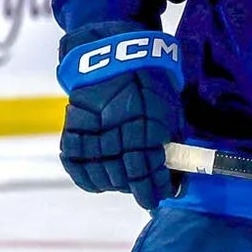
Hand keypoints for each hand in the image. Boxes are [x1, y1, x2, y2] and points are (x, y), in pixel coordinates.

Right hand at [57, 27, 184, 210]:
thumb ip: (172, 141)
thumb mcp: (170, 108)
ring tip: (123, 184)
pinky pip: (75, 163)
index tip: (160, 197)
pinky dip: (87, 178)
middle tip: (144, 192)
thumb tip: (178, 174)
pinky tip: (98, 182)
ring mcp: (93, 131)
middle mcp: (118, 132)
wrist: (114, 54)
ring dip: (114, 185)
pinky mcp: (73, 128)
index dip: (155, 189)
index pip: (148, 171)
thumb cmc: (150, 82)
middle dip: (137, 189)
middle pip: (125, 178)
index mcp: (146, 127)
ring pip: (102, 174)